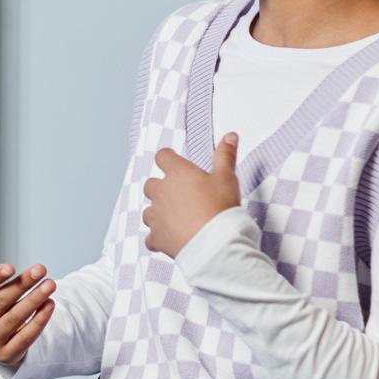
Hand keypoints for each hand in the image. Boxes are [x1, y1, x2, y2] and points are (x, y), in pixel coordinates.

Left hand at [143, 134, 240, 258]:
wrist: (215, 243)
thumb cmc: (221, 208)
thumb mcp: (227, 178)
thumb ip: (225, 155)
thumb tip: (230, 135)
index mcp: (177, 174)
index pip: (163, 157)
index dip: (168, 159)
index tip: (174, 163)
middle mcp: (161, 192)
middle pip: (150, 184)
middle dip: (161, 188)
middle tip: (180, 195)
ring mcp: (156, 216)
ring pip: (148, 211)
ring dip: (158, 214)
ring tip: (176, 219)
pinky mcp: (156, 238)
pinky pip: (151, 237)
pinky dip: (158, 238)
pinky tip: (170, 240)